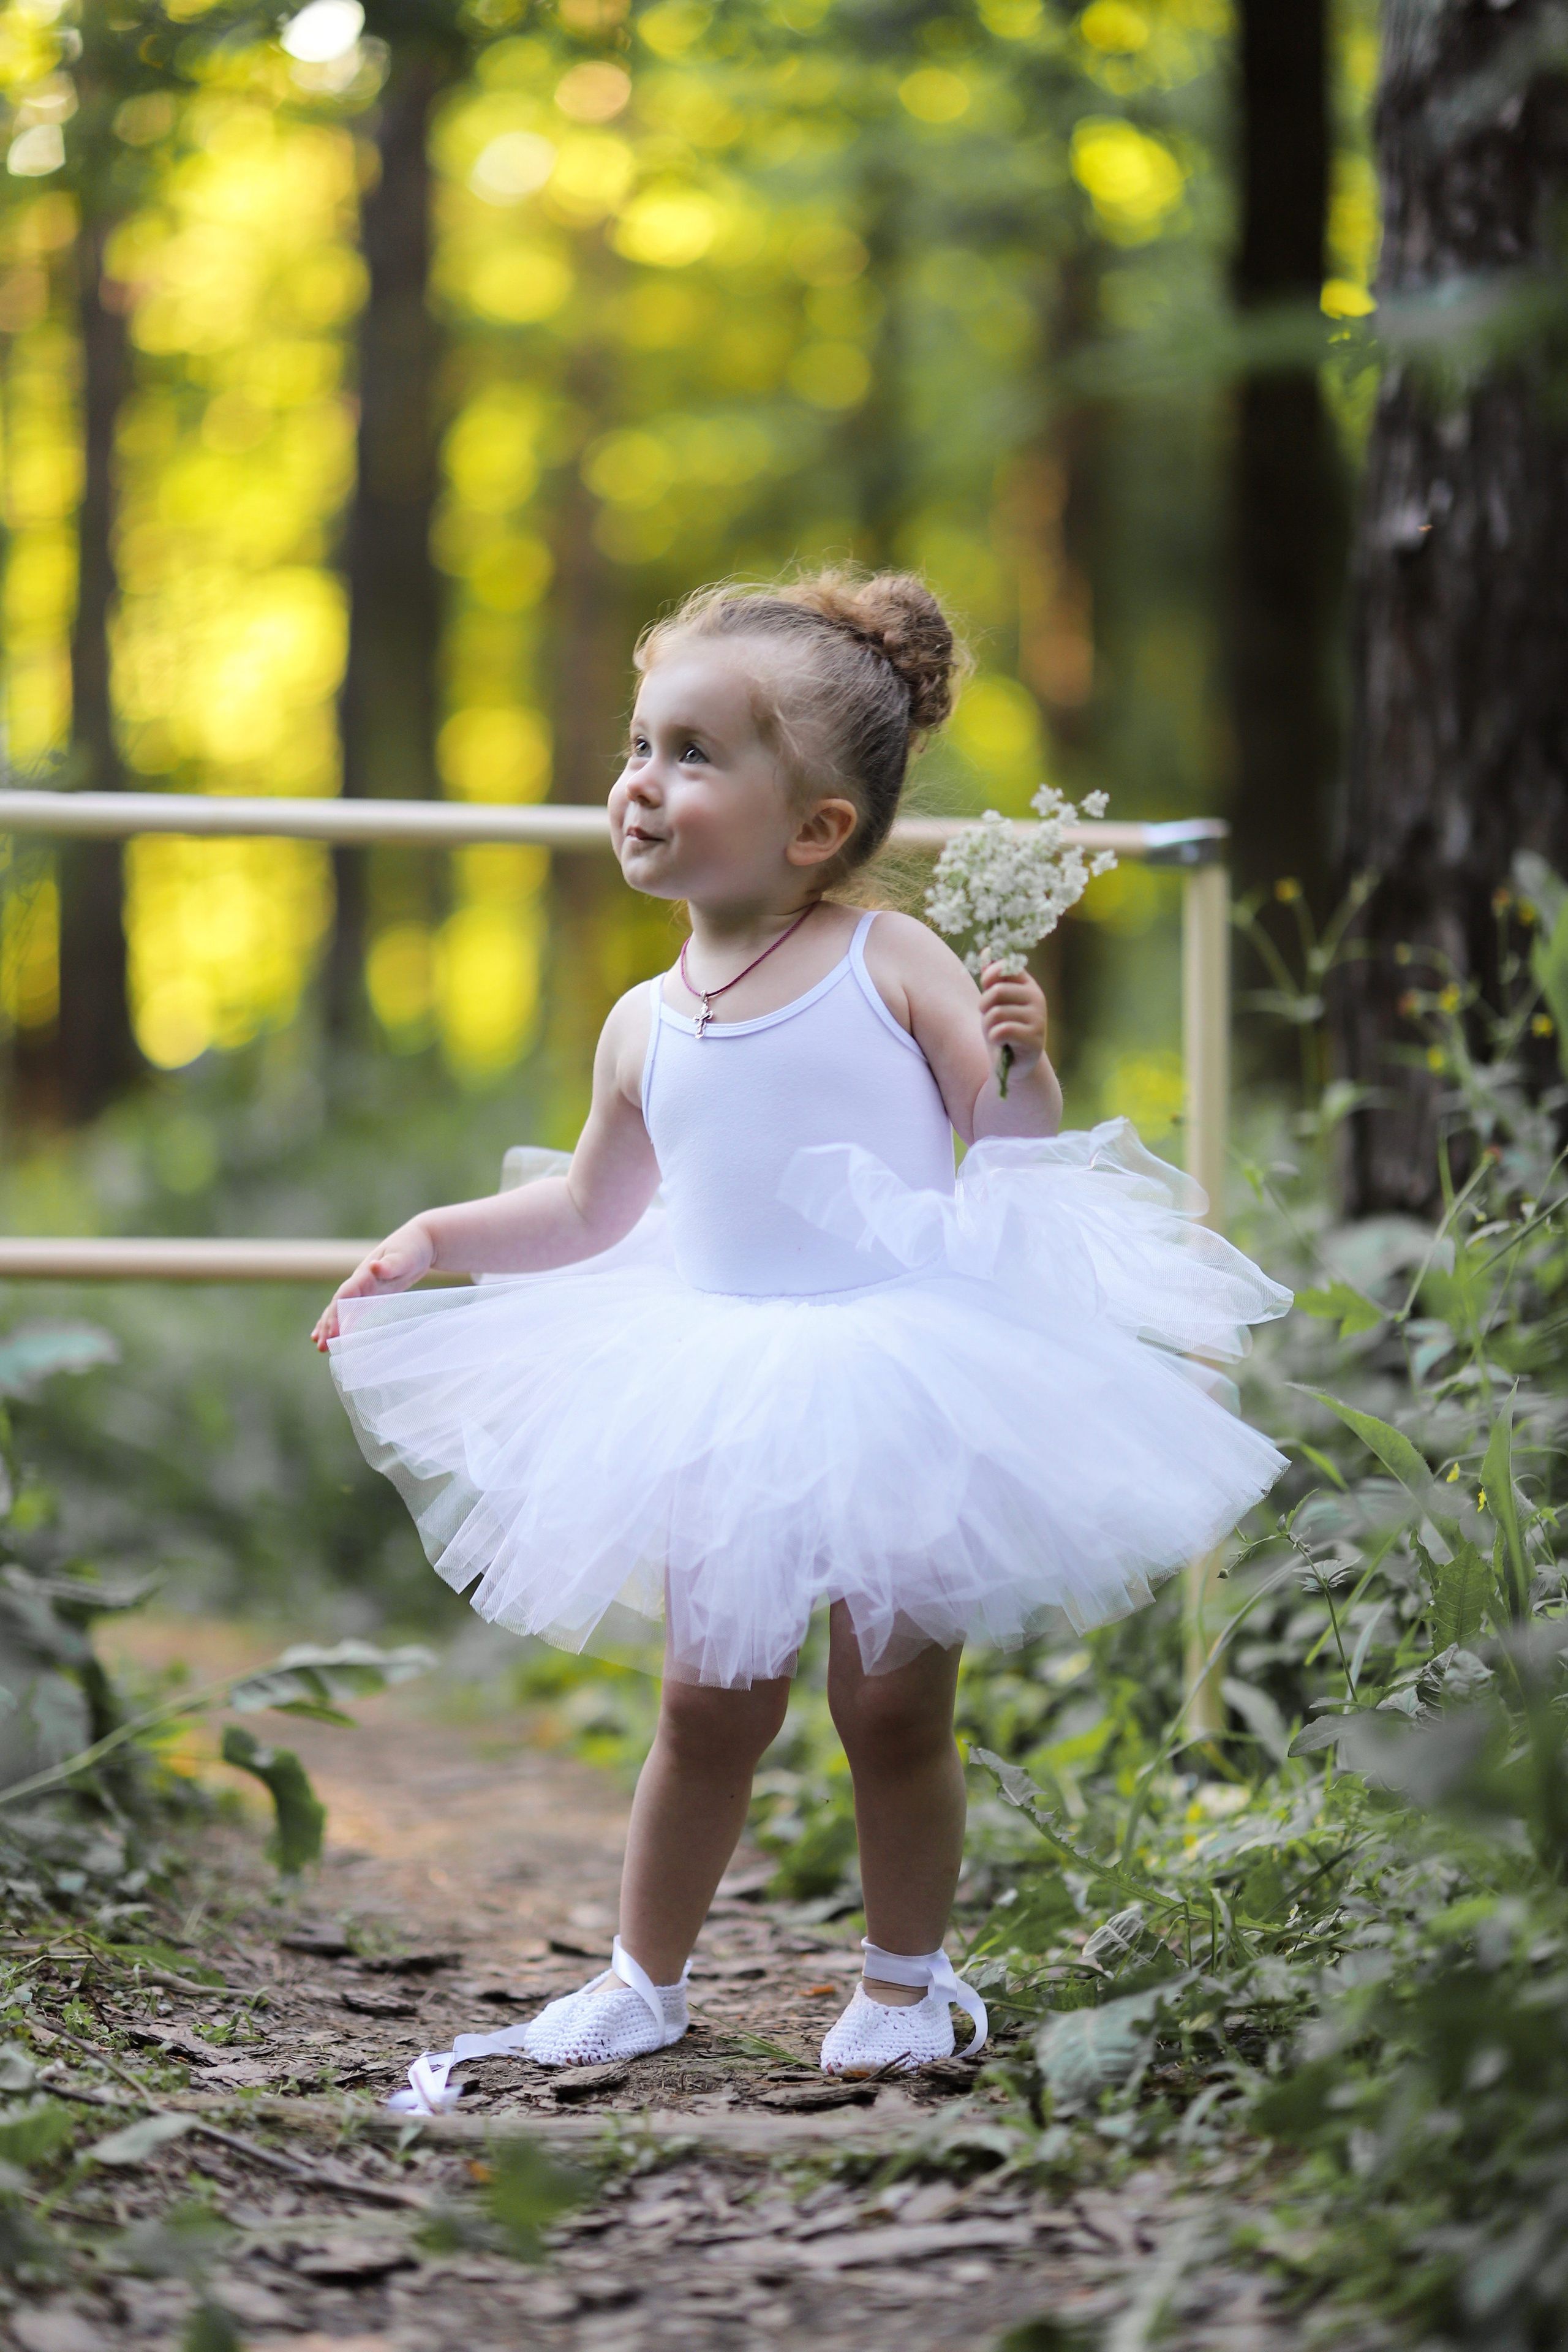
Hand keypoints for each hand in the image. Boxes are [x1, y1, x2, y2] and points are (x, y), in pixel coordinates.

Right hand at [311, 1226, 434, 1350]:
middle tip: (323, 1347)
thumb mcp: (404, 1256)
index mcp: (365, 1274)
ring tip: (321, 1346)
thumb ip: (390, 1264)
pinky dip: (342, 1321)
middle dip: (329, 1325)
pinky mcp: (372, 1293)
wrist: (421, 1242)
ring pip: (341, 1308)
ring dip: (330, 1326)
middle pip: (338, 1305)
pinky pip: (352, 1310)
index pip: (345, 1295)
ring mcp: (364, 1288)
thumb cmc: (412, 1249)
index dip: (337, 1314)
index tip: (333, 1332)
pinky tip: (335, 1336)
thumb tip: (374, 1267)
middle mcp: (360, 1281)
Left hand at [978, 963, 1046, 1077]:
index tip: (986, 988)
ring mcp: (1038, 1018)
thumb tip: (987, 949)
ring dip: (988, 1026)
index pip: (1007, 967)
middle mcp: (1037, 998)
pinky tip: (1001, 1042)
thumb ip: (992, 978)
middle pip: (997, 992)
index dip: (989, 977)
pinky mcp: (1034, 1039)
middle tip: (987, 1017)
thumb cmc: (1003, 1028)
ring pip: (997, 1014)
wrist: (1014, 1063)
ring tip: (996, 1033)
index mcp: (1028, 985)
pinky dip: (994, 1038)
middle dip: (983, 1006)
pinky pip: (1002, 1031)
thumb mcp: (994, 1002)